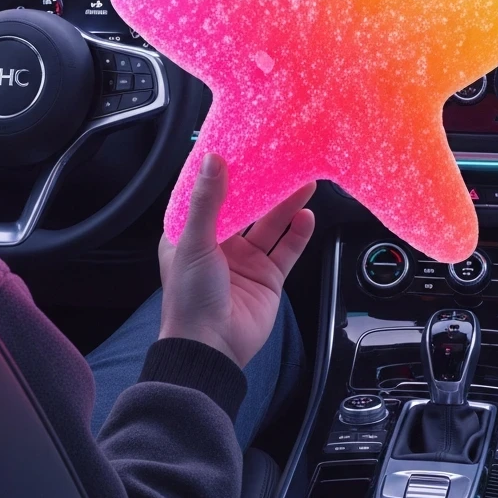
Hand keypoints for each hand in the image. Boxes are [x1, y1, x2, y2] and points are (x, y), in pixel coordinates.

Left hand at [157, 153, 315, 369]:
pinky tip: (307, 216)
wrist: (212, 349)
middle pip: (247, 207)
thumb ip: (207, 201)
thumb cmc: (190, 298)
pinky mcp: (268, 277)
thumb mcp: (194, 242)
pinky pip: (286, 249)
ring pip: (270, 225)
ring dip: (287, 205)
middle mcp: (219, 245)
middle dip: (264, 186)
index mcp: (191, 235)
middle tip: (283, 161)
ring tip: (304, 182)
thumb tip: (212, 160)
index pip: (210, 195)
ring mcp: (246, 261)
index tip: (242, 148)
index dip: (226, 174)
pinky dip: (298, 233)